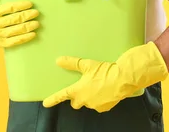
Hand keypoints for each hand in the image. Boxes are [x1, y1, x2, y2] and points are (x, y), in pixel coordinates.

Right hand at [0, 0, 38, 47]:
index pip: (9, 8)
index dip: (20, 5)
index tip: (30, 3)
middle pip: (13, 19)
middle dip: (26, 16)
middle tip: (36, 13)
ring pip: (15, 31)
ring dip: (27, 27)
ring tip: (37, 23)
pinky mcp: (1, 44)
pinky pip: (14, 42)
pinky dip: (24, 38)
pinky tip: (33, 35)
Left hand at [43, 42, 168, 112]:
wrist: (123, 79)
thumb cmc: (104, 71)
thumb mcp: (87, 65)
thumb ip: (72, 63)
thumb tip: (59, 60)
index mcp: (78, 91)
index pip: (62, 96)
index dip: (53, 99)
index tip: (45, 103)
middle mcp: (85, 101)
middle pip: (75, 103)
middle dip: (76, 98)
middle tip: (80, 88)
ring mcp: (95, 106)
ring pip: (88, 103)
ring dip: (89, 97)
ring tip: (96, 86)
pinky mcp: (105, 107)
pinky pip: (99, 104)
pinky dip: (99, 99)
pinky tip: (105, 90)